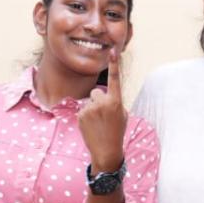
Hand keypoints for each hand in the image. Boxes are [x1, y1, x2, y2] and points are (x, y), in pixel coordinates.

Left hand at [78, 47, 127, 172]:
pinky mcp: (81, 115)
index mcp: (116, 101)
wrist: (106, 151)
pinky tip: (91, 127)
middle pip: (97, 92)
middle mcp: (103, 102)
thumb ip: (114, 101)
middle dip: (99, 101)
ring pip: (89, 102)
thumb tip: (104, 96)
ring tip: (98, 124)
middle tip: (104, 117)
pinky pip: (83, 110)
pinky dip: (86, 117)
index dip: (114, 65)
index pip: (115, 79)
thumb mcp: (122, 115)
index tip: (113, 51)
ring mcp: (90, 108)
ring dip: (92, 110)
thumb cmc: (116, 132)